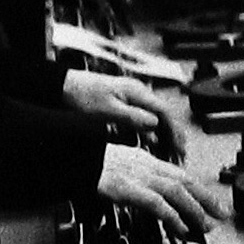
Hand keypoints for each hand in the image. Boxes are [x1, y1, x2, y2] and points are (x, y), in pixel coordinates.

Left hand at [63, 69, 187, 160]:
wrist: (62, 87)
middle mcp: (138, 95)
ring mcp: (131, 100)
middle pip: (163, 117)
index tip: (180, 148)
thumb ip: (132, 118)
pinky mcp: (123, 106)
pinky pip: (143, 122)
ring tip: (168, 155)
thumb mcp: (107, 111)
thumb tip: (155, 125)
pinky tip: (150, 146)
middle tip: (179, 156)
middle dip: (173, 137)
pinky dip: (149, 135)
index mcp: (137, 93)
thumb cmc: (82, 96)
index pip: (165, 113)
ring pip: (154, 121)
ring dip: (163, 138)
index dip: (175, 132)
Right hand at [97, 143, 226, 234]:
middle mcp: (148, 167)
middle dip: (207, 199)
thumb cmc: (91, 162)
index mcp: (147, 160)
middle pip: (186, 182)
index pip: (180, 174)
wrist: (74, 157)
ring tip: (206, 225)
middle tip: (221, 213)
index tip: (212, 200)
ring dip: (195, 210)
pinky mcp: (130, 189)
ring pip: (177, 193)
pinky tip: (181, 227)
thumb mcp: (121, 167)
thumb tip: (149, 193)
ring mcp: (140, 177)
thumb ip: (138, 177)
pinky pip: (157, 204)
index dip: (199, 188)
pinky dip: (172, 216)